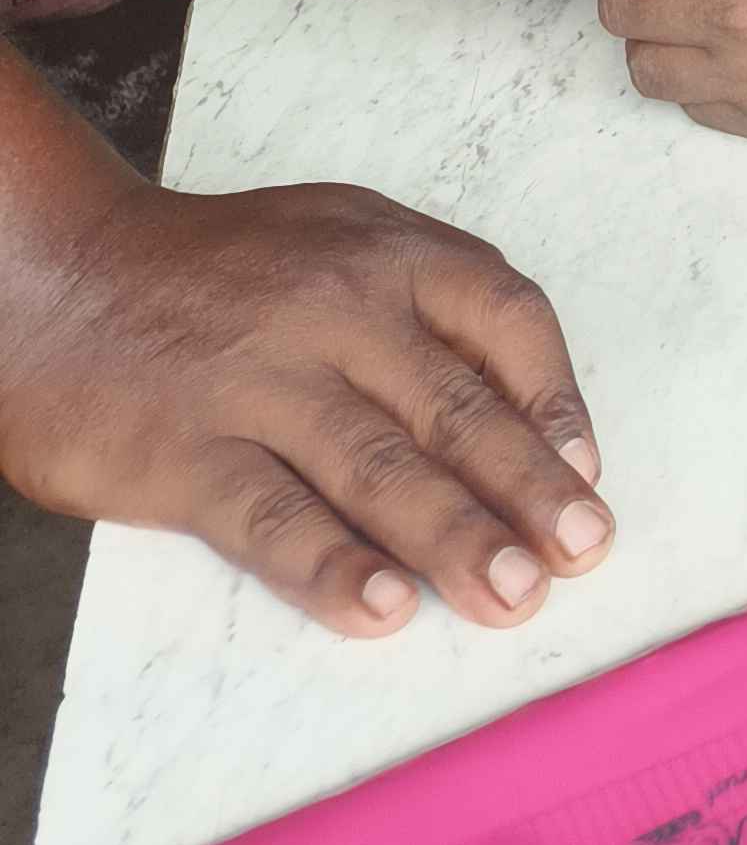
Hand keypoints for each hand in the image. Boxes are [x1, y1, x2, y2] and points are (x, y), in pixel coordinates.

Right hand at [0, 177, 611, 635]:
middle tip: (583, 551)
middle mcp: (336, 307)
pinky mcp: (188, 452)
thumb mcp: (338, 237)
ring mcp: (261, 380)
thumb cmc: (223, 268)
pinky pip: (273, 516)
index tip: (586, 469)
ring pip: (380, 465)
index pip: (503, 314)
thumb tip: (522, 403)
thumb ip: (426, 302)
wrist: (63, 275)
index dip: (556, 395)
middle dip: (528, 486)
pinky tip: (383, 607)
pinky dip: (332, 565)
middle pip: (455, 405)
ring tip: (513, 593)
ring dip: (456, 536)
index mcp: (386, 250)